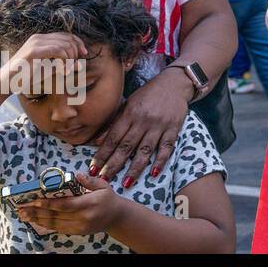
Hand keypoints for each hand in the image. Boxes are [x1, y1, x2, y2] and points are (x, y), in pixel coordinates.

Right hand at [0, 33, 85, 94]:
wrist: (7, 82)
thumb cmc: (28, 76)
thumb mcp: (49, 69)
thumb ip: (63, 64)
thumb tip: (81, 64)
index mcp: (42, 39)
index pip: (66, 35)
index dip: (78, 43)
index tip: (84, 54)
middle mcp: (39, 38)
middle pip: (68, 39)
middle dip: (76, 52)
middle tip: (75, 65)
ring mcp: (36, 43)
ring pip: (64, 45)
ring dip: (70, 59)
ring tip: (67, 70)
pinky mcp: (34, 51)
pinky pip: (57, 51)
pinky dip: (64, 61)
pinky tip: (63, 71)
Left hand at [16, 172, 121, 235]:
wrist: (117, 218)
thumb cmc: (109, 199)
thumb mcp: (103, 185)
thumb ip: (90, 180)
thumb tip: (77, 175)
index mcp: (89, 203)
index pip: (65, 204)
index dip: (49, 203)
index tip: (35, 200)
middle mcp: (83, 217)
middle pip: (56, 215)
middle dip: (37, 212)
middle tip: (22, 209)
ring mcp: (79, 226)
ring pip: (54, 223)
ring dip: (38, 219)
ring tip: (24, 215)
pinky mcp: (77, 232)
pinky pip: (58, 228)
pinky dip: (46, 224)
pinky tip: (36, 221)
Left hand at [90, 68, 188, 183]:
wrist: (175, 83)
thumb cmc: (148, 94)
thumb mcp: (128, 104)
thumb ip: (115, 122)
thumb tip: (98, 141)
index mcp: (129, 114)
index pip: (113, 138)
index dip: (102, 154)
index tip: (92, 169)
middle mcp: (143, 121)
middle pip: (126, 146)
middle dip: (114, 165)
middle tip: (103, 180)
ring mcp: (159, 125)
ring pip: (145, 150)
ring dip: (135, 168)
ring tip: (126, 183)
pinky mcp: (174, 128)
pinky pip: (166, 147)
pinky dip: (161, 161)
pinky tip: (154, 173)